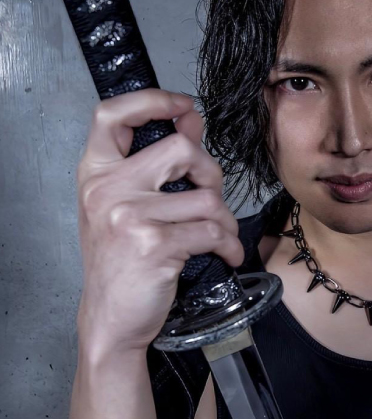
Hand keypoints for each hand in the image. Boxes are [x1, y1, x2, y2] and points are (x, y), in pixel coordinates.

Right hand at [75, 88, 243, 356]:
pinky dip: (229, 244)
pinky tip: (225, 254)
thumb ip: (156, 162)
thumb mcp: (126, 205)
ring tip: (218, 236)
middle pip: (181, 149)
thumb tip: (191, 120)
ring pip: (207, 197)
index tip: (183, 106)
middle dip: (211, 172)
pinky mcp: (155, 244)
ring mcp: (129, 216)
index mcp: (96, 174)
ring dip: (224, 220)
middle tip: (211, 197)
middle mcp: (107, 189)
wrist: (110, 318)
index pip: (112, 115)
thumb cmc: (121, 260)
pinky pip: (213, 231)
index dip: (152, 100)